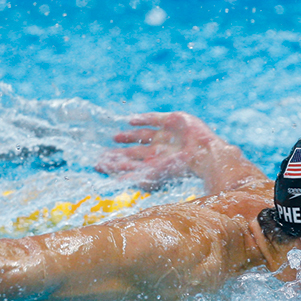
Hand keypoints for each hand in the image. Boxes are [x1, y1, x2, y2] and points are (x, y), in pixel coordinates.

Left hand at [96, 112, 225, 190]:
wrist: (202, 154)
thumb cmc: (178, 168)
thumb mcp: (153, 176)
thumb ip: (134, 177)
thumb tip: (113, 181)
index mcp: (154, 165)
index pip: (130, 165)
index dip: (115, 164)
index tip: (98, 164)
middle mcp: (158, 152)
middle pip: (134, 152)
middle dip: (118, 153)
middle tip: (102, 154)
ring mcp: (165, 136)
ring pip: (142, 136)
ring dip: (128, 136)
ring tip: (115, 137)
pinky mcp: (173, 121)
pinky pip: (154, 119)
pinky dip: (142, 119)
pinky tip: (130, 120)